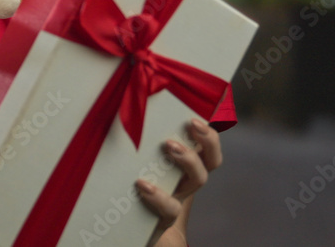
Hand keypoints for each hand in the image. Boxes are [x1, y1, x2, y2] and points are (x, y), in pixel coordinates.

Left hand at [137, 118, 222, 245]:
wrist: (125, 229)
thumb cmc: (127, 188)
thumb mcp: (132, 161)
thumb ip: (134, 139)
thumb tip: (122, 105)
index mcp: (180, 163)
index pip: (205, 142)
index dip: (211, 126)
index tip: (205, 107)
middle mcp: (185, 180)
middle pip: (211, 158)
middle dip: (207, 139)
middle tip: (192, 123)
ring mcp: (178, 198)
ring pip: (198, 178)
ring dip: (188, 159)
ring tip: (169, 145)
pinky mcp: (164, 219)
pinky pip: (170, 209)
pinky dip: (158, 196)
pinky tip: (143, 184)